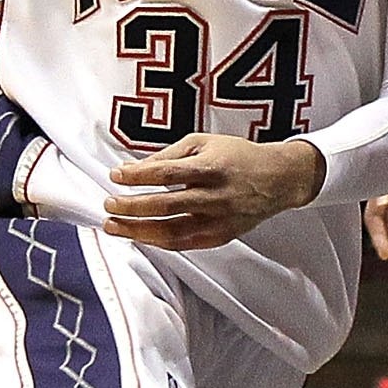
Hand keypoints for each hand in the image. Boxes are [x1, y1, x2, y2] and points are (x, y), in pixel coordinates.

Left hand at [104, 134, 324, 250]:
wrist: (278, 179)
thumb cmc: (238, 157)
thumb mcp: (203, 143)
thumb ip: (168, 156)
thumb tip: (133, 168)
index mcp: (210, 168)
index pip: (166, 174)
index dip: (137, 176)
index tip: (115, 175)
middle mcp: (214, 196)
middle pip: (164, 205)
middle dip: (131, 207)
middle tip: (108, 205)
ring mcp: (218, 220)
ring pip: (171, 231)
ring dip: (138, 231)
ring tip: (114, 226)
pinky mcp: (220, 236)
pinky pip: (184, 243)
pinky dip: (158, 241)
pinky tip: (140, 235)